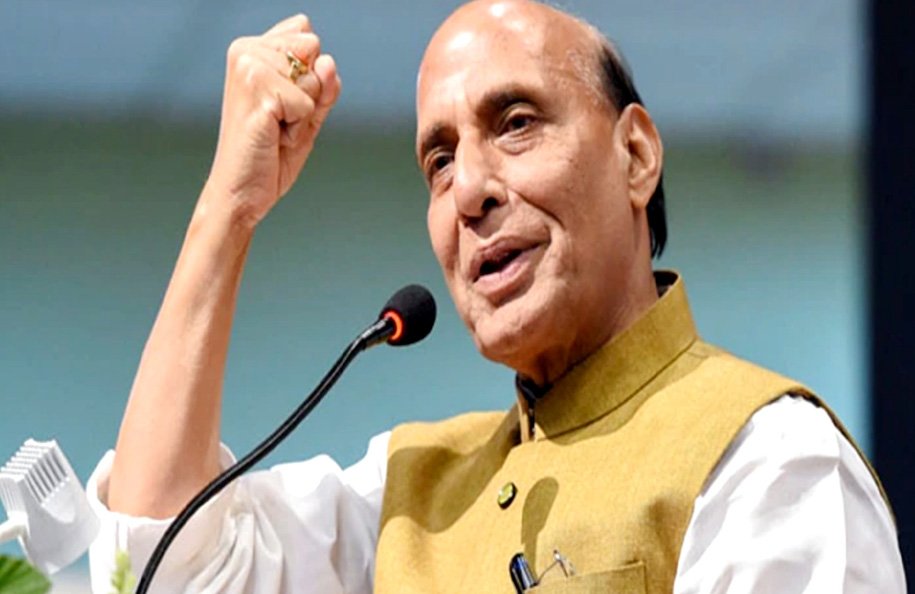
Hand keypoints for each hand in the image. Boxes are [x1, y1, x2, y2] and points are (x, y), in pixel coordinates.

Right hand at [203, 14, 340, 226]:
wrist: (241, 193)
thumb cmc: (270, 154)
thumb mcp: (307, 113)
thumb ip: (323, 84)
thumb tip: (326, 62)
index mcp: (252, 49)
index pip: (307, 37)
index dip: (310, 77)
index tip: (283, 105)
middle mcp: (245, 51)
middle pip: (314, 52)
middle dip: (309, 94)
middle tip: (280, 121)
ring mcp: (248, 69)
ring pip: (313, 78)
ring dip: (304, 114)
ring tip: (275, 130)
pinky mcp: (257, 91)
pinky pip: (308, 104)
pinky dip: (299, 129)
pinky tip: (273, 137)